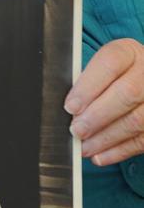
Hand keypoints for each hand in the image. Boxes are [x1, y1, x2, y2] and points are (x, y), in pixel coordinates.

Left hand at [65, 38, 143, 164]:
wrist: (143, 81)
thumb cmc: (113, 77)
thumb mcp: (101, 69)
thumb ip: (86, 82)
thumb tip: (70, 109)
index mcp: (129, 52)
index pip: (110, 63)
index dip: (88, 86)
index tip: (70, 106)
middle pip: (127, 93)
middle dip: (97, 116)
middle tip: (76, 131)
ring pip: (136, 120)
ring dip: (106, 138)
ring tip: (84, 147)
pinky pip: (143, 140)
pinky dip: (119, 151)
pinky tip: (100, 155)